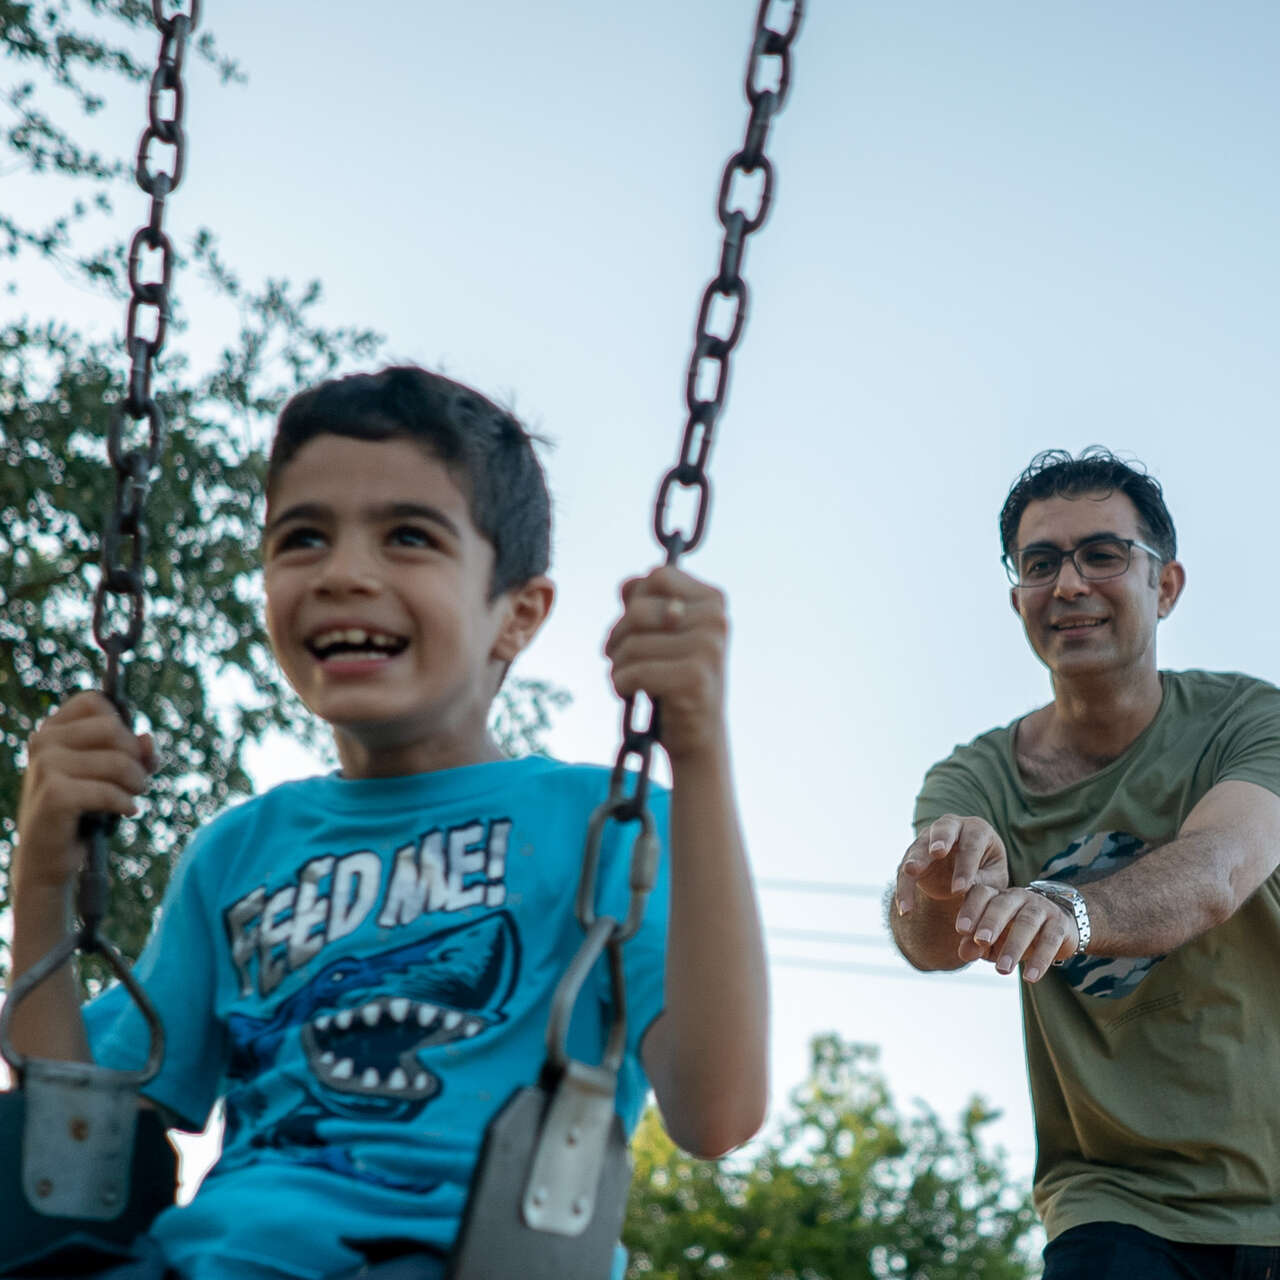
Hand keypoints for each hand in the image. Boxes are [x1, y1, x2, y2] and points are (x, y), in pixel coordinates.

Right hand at [14, 692, 155, 897]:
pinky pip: (109, 791)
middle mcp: (43, 741)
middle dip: (136, 757)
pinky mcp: (55, 794)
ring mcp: (45, 766)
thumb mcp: (111, 776)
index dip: (123, 723)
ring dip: (137, 783)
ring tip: (133, 797)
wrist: (47, 858)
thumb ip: (134, 753)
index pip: (95, 701)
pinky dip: (126, 803)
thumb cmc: (82, 810)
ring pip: (118, 761)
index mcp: (52, 729)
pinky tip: (127, 811)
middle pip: (113, 728)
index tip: (130, 750)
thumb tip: (148, 739)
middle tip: (138, 781)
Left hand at [605, 565, 727, 763]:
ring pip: (632, 643)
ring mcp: (709, 649)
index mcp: (714, 601)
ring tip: (626, 678)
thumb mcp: (662, 633)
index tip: (633, 630)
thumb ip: (646, 601)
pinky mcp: (694, 679)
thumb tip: (628, 585)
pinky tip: (631, 693)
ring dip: (617, 664)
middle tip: (617, 657)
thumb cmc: (674, 678)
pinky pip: (634, 672)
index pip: (657, 577)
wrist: (698, 735)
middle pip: (639, 610)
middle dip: (618, 636)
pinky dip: (620, 684)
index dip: (634, 602)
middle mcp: (717, 620)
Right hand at [896, 814, 1009, 960]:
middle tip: (936, 852)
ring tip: (911, 872)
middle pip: (944, 829)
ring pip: (919, 847)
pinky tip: (905, 908)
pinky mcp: (913, 855)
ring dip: (915, 860)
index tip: (960, 889)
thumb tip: (966, 891)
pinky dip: (904, 889)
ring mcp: (929, 838)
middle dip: (940, 840)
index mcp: (978, 830)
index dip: (966, 866)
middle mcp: (952, 827)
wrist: (967, 878)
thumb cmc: (987, 875)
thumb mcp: (992, 880)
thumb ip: (982, 883)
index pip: (972, 844)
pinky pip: (905, 871)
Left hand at [955, 886, 1079, 982]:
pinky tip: (1030, 977)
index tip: (961, 929)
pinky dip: (1040, 960)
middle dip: (991, 922)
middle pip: (1002, 905)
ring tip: (1002, 970)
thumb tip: (964, 953)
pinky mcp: (1059, 924)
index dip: (970, 910)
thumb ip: (975, 943)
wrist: (1056, 927)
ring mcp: (1040, 908)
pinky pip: (1050, 940)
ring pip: (1027, 922)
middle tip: (982, 940)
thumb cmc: (1012, 932)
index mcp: (995, 896)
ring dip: (1014, 946)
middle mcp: (1016, 897)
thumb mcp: (991, 940)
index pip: (980, 894)